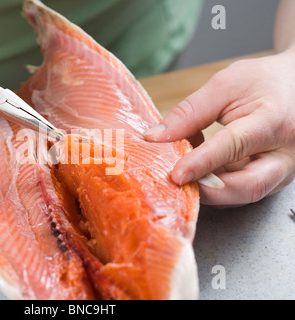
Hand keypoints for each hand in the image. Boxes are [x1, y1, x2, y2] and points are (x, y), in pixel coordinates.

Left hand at [144, 51, 294, 207]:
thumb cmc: (264, 82)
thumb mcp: (225, 85)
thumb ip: (189, 112)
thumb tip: (155, 137)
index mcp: (273, 121)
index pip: (234, 146)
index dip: (202, 163)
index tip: (176, 174)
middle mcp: (285, 153)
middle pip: (248, 186)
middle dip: (208, 191)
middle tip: (177, 183)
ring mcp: (282, 171)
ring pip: (243, 194)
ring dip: (209, 189)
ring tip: (185, 168)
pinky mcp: (273, 180)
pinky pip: (241, 192)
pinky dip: (216, 185)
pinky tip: (201, 168)